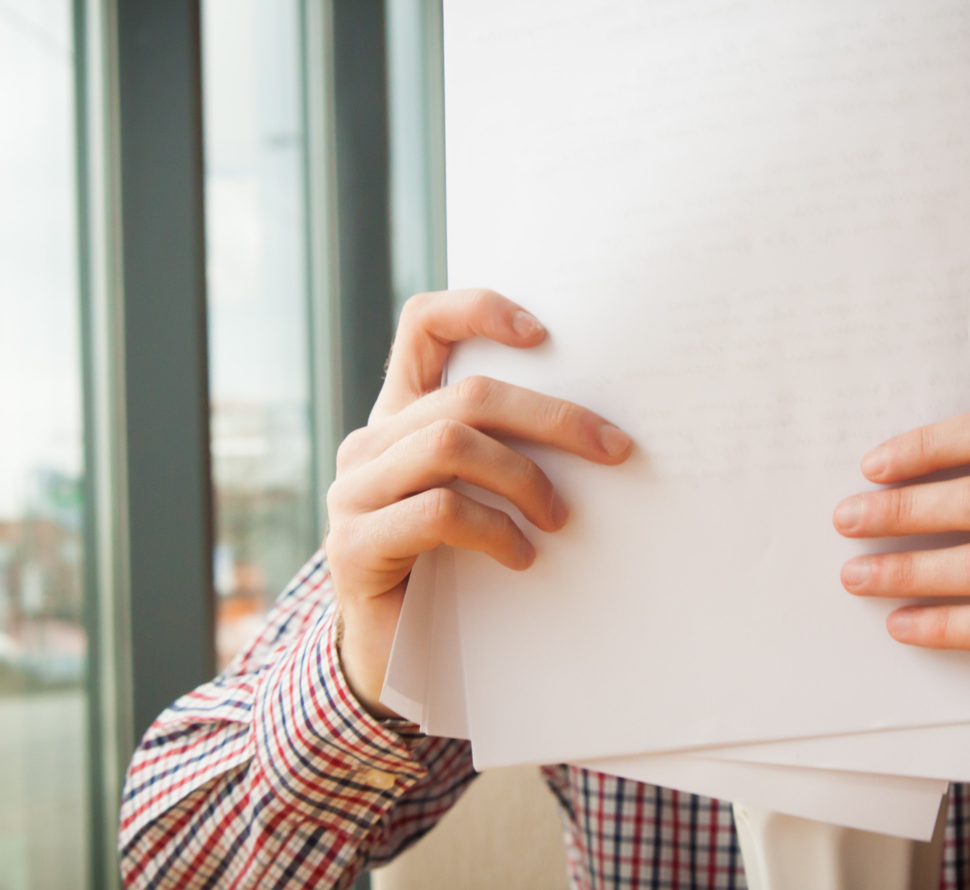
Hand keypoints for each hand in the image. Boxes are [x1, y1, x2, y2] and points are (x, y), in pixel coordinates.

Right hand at [326, 290, 631, 716]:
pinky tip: (522, 557)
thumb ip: (506, 454)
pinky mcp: (355, 546)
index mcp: (400, 416)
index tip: (543, 334)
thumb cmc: (450, 570)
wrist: (389, 660)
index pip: (423, 326)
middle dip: (553, 418)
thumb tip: (600, 431)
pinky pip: (439, 511)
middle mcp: (370, 443)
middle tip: (614, 449)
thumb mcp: (480, 499)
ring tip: (561, 518)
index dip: (479, 309)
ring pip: (451, 444)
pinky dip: (495, 529)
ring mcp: (354, 493)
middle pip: (467, 396)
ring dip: (525, 478)